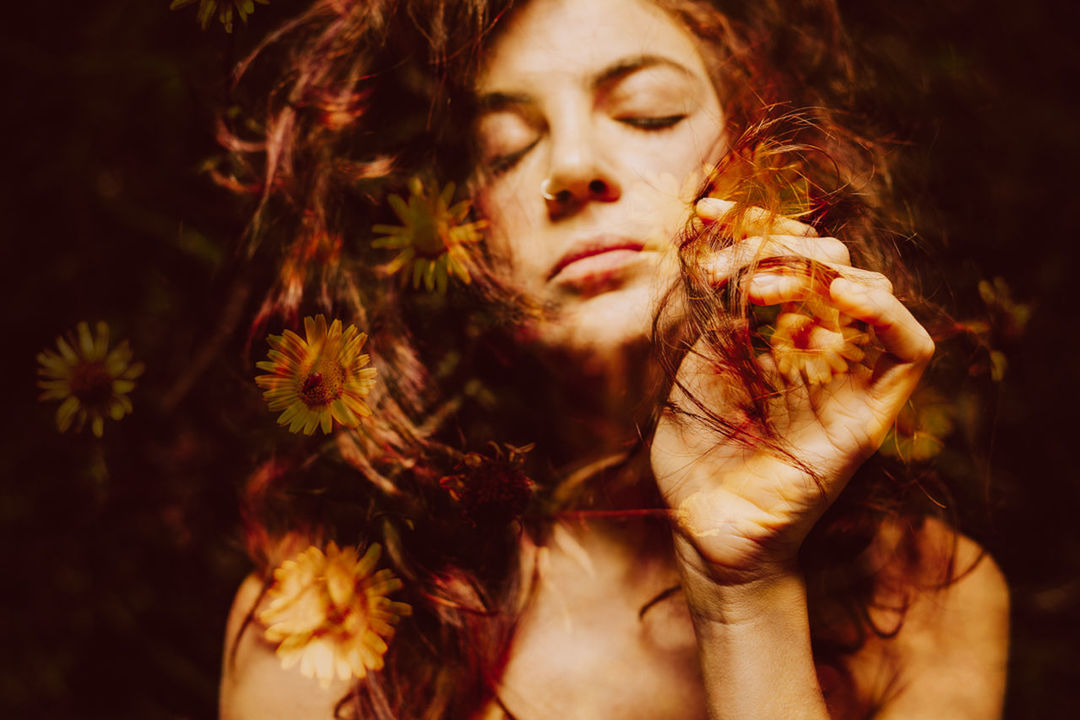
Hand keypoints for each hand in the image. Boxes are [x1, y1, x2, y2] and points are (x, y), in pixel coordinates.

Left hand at [652, 198, 933, 587]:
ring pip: (871, 293)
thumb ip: (722, 314)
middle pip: (829, 264)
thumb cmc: (697, 457)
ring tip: (766, 290)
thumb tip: (738, 258)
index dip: (753, 226)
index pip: (785, 260)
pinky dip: (886, 313)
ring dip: (821, 273)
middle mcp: (815, 347)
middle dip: (777, 246)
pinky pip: (908, 351)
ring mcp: (847, 378)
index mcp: (774, 333)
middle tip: (726, 267)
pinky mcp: (871, 413)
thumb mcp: (696, 367)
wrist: (708, 529)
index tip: (706, 210)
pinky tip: (840, 297)